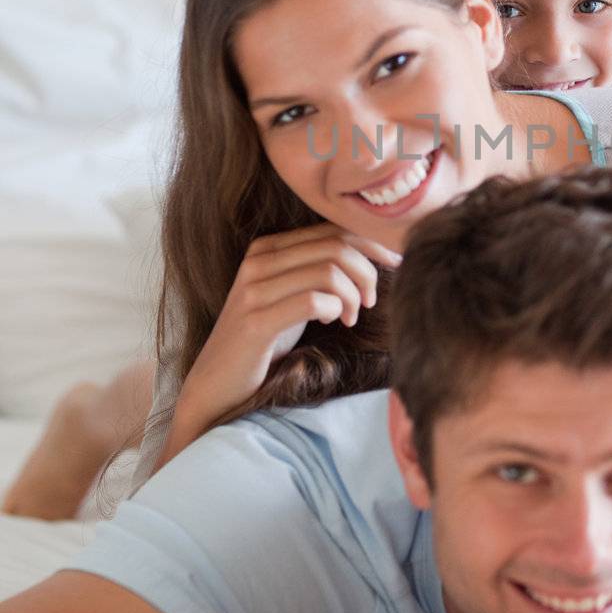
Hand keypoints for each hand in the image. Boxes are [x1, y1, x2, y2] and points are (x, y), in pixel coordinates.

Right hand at [169, 223, 400, 445]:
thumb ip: (318, 270)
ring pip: (329, 271)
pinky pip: (313, 301)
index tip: (395, 261)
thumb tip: (372, 254)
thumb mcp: (292, 295)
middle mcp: (258, 260)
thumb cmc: (264, 340)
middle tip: (370, 300)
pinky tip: (335, 322)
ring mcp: (254, 289)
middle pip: (335, 246)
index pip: (332, 228)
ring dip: (352, 296)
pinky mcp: (256, 320)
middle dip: (367, 271)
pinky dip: (335, 309)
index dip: (371, 242)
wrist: (216, 383)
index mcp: (268, 247)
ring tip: (351, 316)